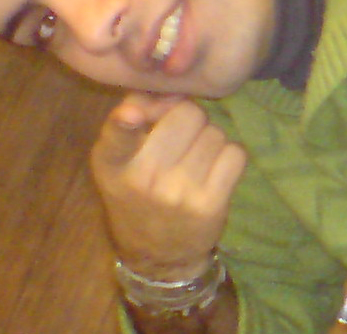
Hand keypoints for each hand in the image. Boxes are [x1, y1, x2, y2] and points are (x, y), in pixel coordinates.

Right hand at [91, 93, 246, 280]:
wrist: (157, 255)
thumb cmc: (134, 192)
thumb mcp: (116, 157)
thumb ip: (134, 113)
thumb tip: (172, 91)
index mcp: (112, 163)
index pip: (117, 137)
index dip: (125, 121)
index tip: (132, 114)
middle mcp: (144, 178)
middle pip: (186, 115)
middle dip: (188, 117)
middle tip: (180, 135)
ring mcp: (179, 193)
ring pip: (214, 132)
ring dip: (208, 137)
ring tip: (194, 156)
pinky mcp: (210, 205)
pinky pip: (234, 154)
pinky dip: (228, 155)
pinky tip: (212, 169)